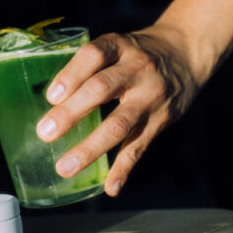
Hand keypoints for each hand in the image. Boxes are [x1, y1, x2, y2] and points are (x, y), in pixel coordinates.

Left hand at [35, 25, 199, 196]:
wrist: (187, 53)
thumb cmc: (138, 53)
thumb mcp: (117, 45)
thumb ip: (88, 66)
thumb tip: (49, 100)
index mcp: (120, 46)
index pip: (94, 55)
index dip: (71, 75)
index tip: (51, 96)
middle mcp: (137, 69)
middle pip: (101, 89)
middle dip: (71, 112)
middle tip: (45, 133)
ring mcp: (151, 96)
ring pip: (119, 124)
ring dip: (90, 148)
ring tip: (65, 167)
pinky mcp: (162, 119)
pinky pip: (140, 146)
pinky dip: (124, 168)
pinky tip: (110, 187)